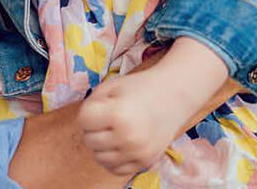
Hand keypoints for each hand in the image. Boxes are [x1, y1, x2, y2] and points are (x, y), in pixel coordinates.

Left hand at [76, 67, 193, 175]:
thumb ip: (91, 104)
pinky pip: (115, 169)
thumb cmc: (138, 88)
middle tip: (108, 118)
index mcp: (118, 114)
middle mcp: (129, 137)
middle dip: (94, 128)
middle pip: (89, 140)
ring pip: (99, 158)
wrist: (173, 96)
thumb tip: (83, 128)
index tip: (101, 106)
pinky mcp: (145, 162)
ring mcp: (138, 152)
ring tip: (114, 130)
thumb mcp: (111, 87)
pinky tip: (119, 144)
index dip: (88, 111)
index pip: (83, 121)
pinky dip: (112, 158)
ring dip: (101, 144)